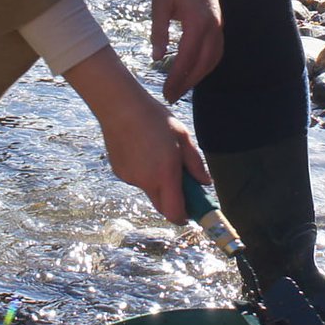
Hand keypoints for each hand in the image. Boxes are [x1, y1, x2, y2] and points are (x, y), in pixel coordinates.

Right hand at [62, 47, 209, 220]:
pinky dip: (145, 174)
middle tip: (181, 183)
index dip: (184, 218)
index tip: (192, 213)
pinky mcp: (120, 173)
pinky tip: (143, 151)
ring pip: (150, 191)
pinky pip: (137, 180)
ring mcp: (130, 178)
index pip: (175, 213)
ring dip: (158, 184)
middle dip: (174, 202)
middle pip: (162, 206)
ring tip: (159, 155)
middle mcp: (146, 181)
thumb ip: (195, 163)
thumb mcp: (182, 137)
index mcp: (165, 174)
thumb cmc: (155, 118)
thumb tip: (205, 183)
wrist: (120, 107)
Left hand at [151, 0, 223, 102]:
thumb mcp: (159, 3)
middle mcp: (213, 26)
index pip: (187, 58)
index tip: (166, 92)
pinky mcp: (219, 23)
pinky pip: (216, 51)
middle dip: (187, 83)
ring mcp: (219, 25)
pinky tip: (193, 71)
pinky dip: (206, 65)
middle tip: (171, 97)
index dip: (176, 78)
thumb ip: (159, 31)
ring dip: (198, 76)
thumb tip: (156, 58)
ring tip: (181, 88)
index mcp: (198, 21)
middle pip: (203, 64)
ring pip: (213, 59)